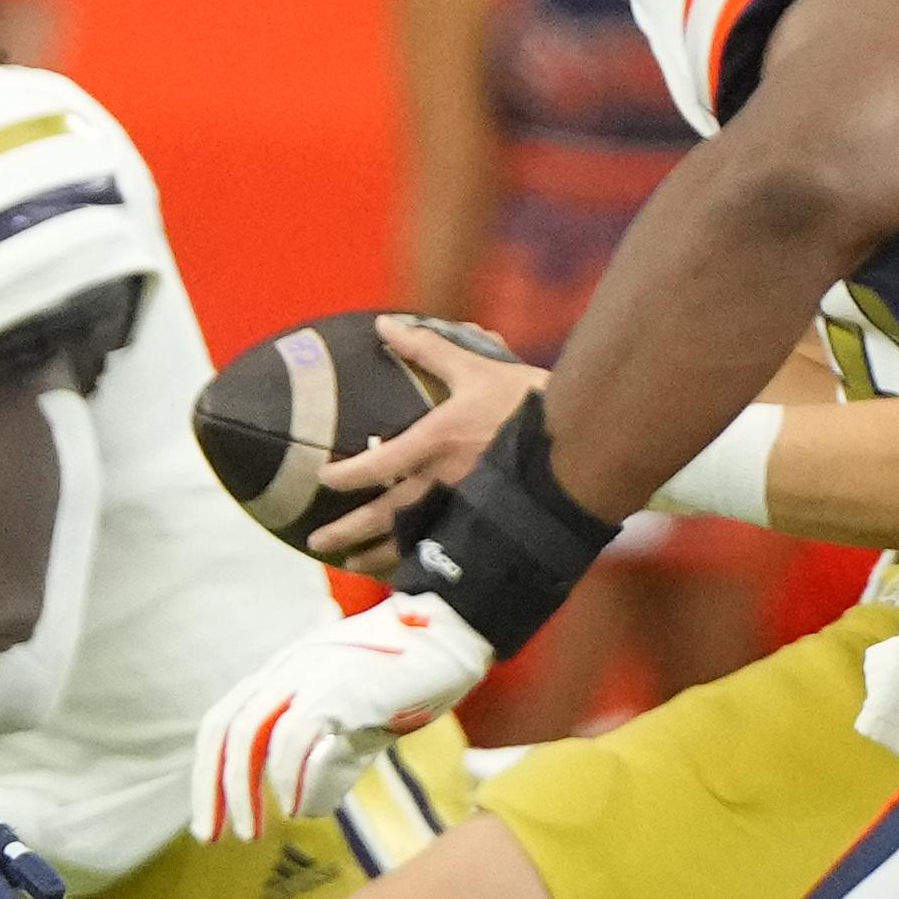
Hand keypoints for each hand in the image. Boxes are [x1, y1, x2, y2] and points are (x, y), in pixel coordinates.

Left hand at [190, 590, 492, 840]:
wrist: (456, 631)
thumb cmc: (410, 676)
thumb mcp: (359, 723)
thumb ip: (330, 760)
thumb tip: (305, 806)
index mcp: (283, 674)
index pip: (224, 724)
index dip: (210, 773)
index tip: (210, 819)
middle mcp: (285, 669)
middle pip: (223, 729)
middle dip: (211, 787)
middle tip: (210, 836)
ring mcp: (309, 673)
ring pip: (249, 732)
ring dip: (243, 789)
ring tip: (250, 833)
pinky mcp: (340, 685)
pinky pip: (297, 734)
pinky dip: (288, 775)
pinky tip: (295, 809)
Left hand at [303, 319, 551, 572]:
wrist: (581, 439)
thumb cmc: (527, 399)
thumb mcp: (475, 367)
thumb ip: (427, 348)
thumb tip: (385, 324)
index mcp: (438, 442)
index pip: (379, 465)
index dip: (347, 474)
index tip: (323, 480)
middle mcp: (445, 481)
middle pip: (386, 516)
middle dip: (347, 532)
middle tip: (318, 544)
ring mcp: (466, 508)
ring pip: (412, 542)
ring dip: (378, 556)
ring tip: (353, 566)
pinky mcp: (487, 526)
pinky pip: (444, 552)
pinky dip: (419, 565)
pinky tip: (403, 575)